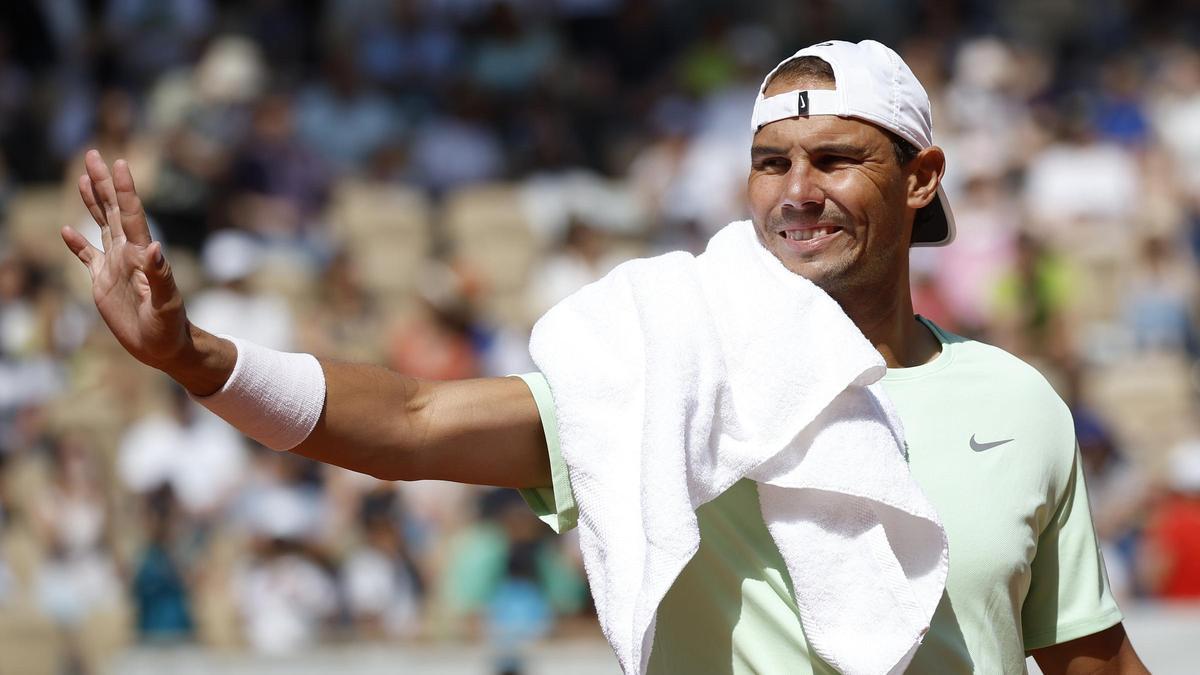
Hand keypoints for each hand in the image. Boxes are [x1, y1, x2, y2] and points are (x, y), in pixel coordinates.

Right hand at [61, 150, 189, 369]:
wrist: (164, 347)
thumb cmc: (170, 327)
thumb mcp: (167, 303)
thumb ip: (161, 275)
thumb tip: (154, 247)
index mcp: (141, 255)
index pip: (131, 215)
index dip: (125, 189)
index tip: (119, 163)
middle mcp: (127, 254)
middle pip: (113, 210)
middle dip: (103, 183)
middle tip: (93, 154)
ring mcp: (115, 266)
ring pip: (101, 225)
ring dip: (92, 201)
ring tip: (82, 177)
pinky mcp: (103, 283)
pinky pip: (87, 257)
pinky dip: (77, 243)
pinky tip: (66, 229)